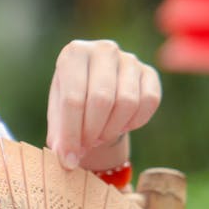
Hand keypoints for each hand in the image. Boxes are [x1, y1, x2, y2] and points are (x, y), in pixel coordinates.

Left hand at [46, 39, 160, 170]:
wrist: (96, 87)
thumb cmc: (74, 100)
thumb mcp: (59, 114)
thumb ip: (60, 136)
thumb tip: (66, 160)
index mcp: (74, 53)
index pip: (73, 99)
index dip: (71, 134)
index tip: (69, 159)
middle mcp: (103, 49)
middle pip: (102, 100)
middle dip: (93, 132)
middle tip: (87, 145)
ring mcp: (129, 59)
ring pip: (127, 102)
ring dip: (112, 129)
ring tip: (100, 136)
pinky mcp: (149, 72)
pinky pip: (149, 101)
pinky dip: (135, 122)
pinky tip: (121, 126)